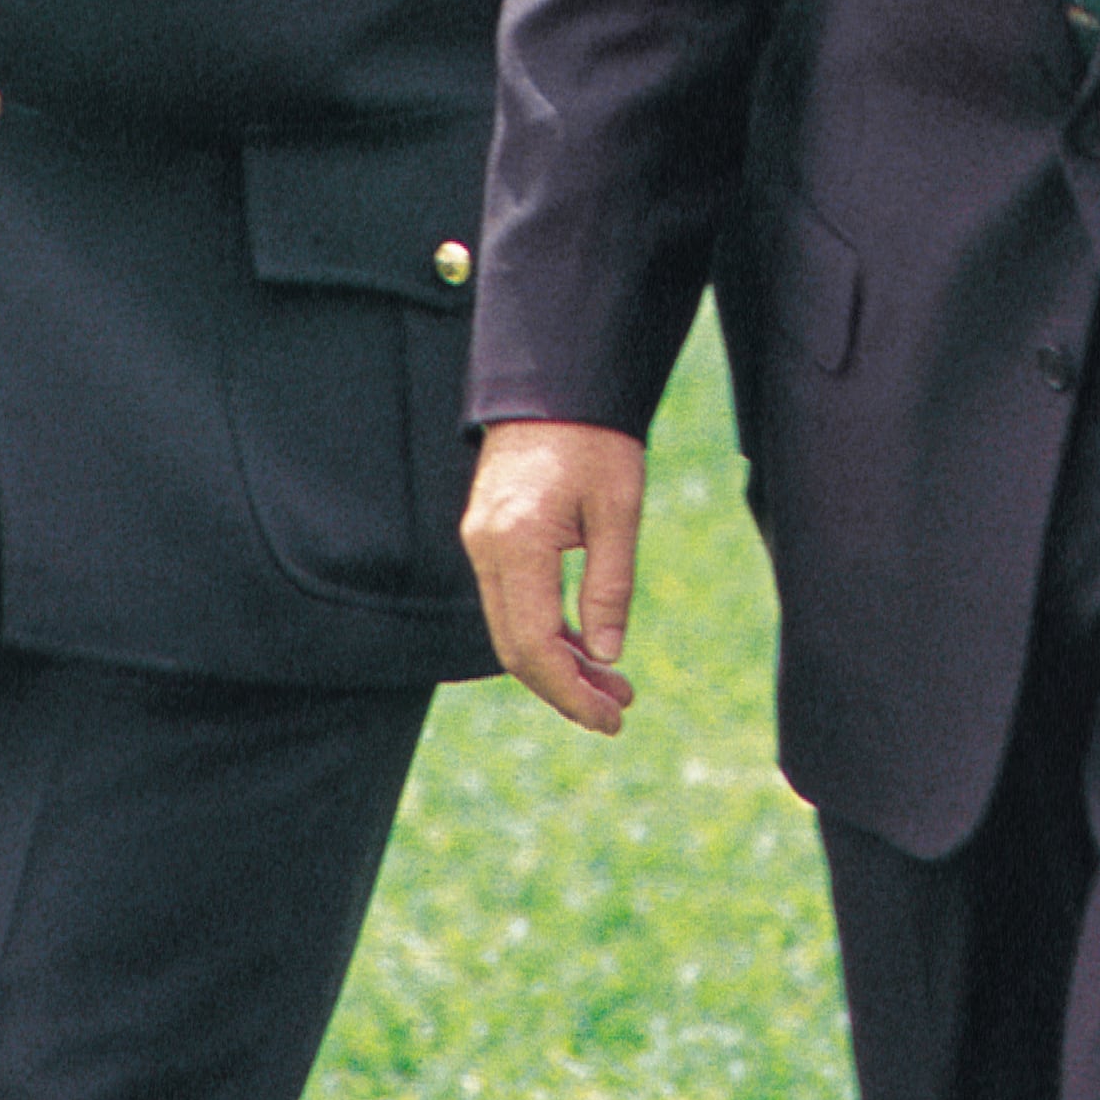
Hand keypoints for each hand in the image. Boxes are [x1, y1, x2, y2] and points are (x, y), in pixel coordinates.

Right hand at [464, 419, 647, 733]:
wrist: (555, 383)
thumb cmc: (596, 439)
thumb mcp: (619, 509)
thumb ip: (610, 585)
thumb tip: (606, 656)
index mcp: (517, 543)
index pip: (533, 645)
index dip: (570, 692)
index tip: (611, 717)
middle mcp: (485, 549)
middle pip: (514, 647)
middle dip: (564, 688)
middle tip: (617, 711)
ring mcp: (480, 543)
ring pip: (510, 628)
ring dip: (557, 663)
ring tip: (612, 685)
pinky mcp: (488, 537)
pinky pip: (510, 602)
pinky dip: (544, 631)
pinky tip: (584, 646)